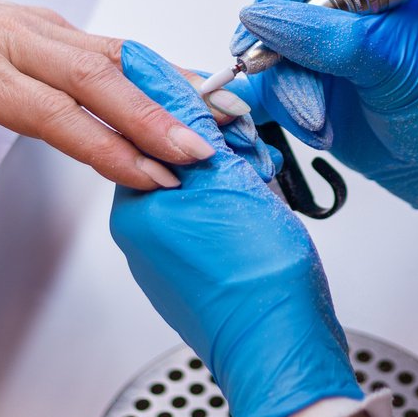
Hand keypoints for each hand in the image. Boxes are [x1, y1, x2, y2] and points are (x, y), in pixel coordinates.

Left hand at [0, 0, 219, 272]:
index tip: (151, 176)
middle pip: (99, 78)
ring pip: (114, 53)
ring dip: (167, 87)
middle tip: (201, 154)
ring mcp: (33, 23)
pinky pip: (108, 44)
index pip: (53, 114)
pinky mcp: (45, 20)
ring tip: (218, 115)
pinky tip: (186, 86)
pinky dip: (152, 67)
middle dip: (156, 118)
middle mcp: (9, 38)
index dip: (108, 148)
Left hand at [109, 41, 363, 416]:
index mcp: (136, 208)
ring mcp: (174, 258)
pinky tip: (268, 221)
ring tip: (267, 197)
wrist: (281, 344)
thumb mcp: (223, 175)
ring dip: (245, 180)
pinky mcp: (204, 275)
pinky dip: (249, 211)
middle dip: (229, 151)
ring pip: (209, 189)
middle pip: (184, 158)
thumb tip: (150, 72)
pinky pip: (222, 222)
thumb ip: (185, 121)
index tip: (234, 116)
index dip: (203, 116)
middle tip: (257, 165)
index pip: (154, 130)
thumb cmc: (255, 275)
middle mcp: (145, 234)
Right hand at [230, 0, 417, 246]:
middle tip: (314, 101)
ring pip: (255, 58)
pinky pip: (256, 92)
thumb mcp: (391, 58)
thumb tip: (257, 18)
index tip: (277, 32)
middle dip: (283, 62)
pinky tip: (315, 127)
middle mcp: (324, 3)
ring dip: (288, 97)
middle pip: (262, 9)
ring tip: (326, 123)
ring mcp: (304, 45)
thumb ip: (324, 35)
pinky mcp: (293, 85)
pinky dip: (278, 114)